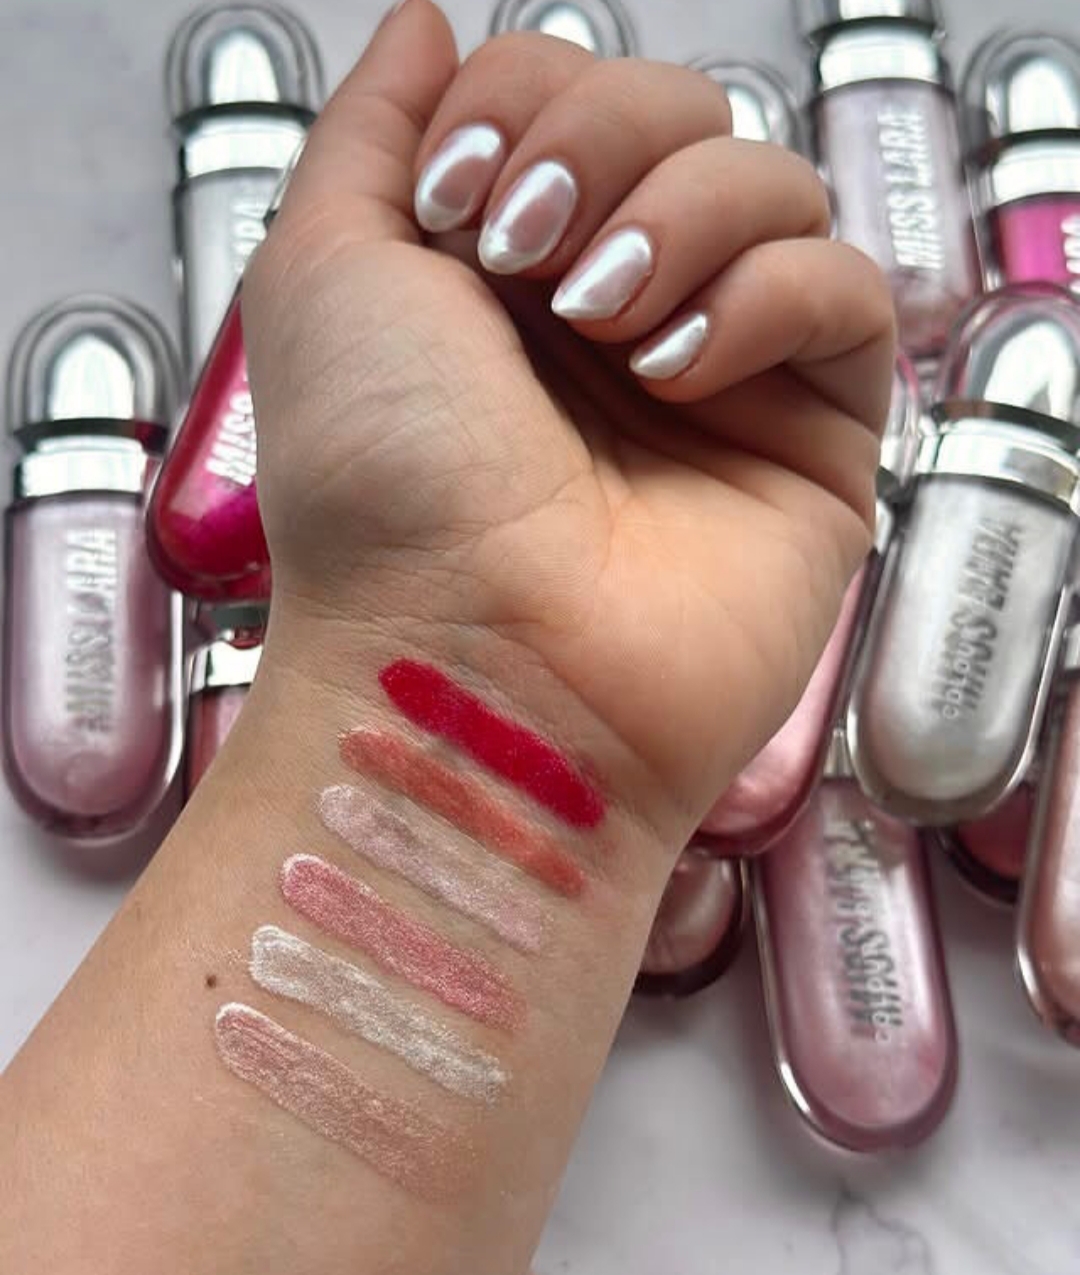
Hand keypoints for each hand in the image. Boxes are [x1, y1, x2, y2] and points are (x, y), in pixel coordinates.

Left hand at [245, 0, 894, 843]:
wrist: (466, 665)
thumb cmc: (379, 490)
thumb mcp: (327, 271)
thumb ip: (375, 129)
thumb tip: (432, 22)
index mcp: (510, 271)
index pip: (573, 96)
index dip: (530, 103)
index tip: (464, 199)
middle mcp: (618, 313)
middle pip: (681, 117)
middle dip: (604, 145)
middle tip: (531, 253)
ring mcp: (720, 375)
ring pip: (773, 187)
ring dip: (684, 219)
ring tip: (606, 325)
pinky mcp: (810, 440)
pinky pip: (845, 297)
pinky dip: (767, 301)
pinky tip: (678, 371)